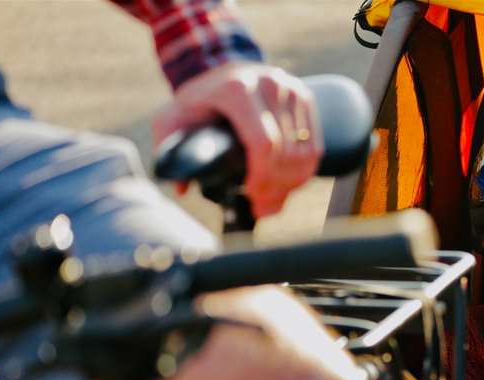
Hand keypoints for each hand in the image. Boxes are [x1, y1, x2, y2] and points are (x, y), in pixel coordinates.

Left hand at [153, 62, 322, 217]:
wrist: (220, 68)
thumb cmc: (196, 100)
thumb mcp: (171, 119)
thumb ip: (169, 151)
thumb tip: (183, 187)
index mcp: (237, 90)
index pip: (263, 143)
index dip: (261, 176)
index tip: (249, 193)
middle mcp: (270, 85)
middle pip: (287, 152)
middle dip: (275, 187)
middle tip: (259, 206)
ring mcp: (292, 91)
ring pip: (305, 153)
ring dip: (291, 184)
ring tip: (273, 200)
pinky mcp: (306, 99)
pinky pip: (314, 146)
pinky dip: (304, 172)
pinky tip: (288, 185)